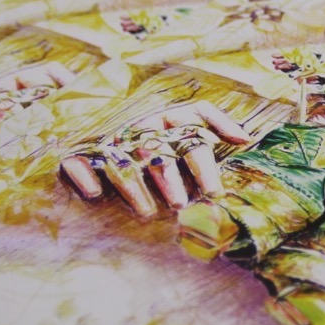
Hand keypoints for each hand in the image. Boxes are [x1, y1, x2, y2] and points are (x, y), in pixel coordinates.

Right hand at [58, 101, 250, 217]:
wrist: (93, 111)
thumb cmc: (160, 131)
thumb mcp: (189, 120)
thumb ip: (216, 123)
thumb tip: (245, 138)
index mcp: (168, 119)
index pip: (189, 136)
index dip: (203, 165)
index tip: (215, 193)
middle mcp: (139, 128)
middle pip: (156, 150)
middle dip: (169, 178)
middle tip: (180, 204)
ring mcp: (108, 138)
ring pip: (121, 159)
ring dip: (133, 185)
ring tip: (146, 212)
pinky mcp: (78, 150)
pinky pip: (78, 160)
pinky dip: (85, 175)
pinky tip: (95, 194)